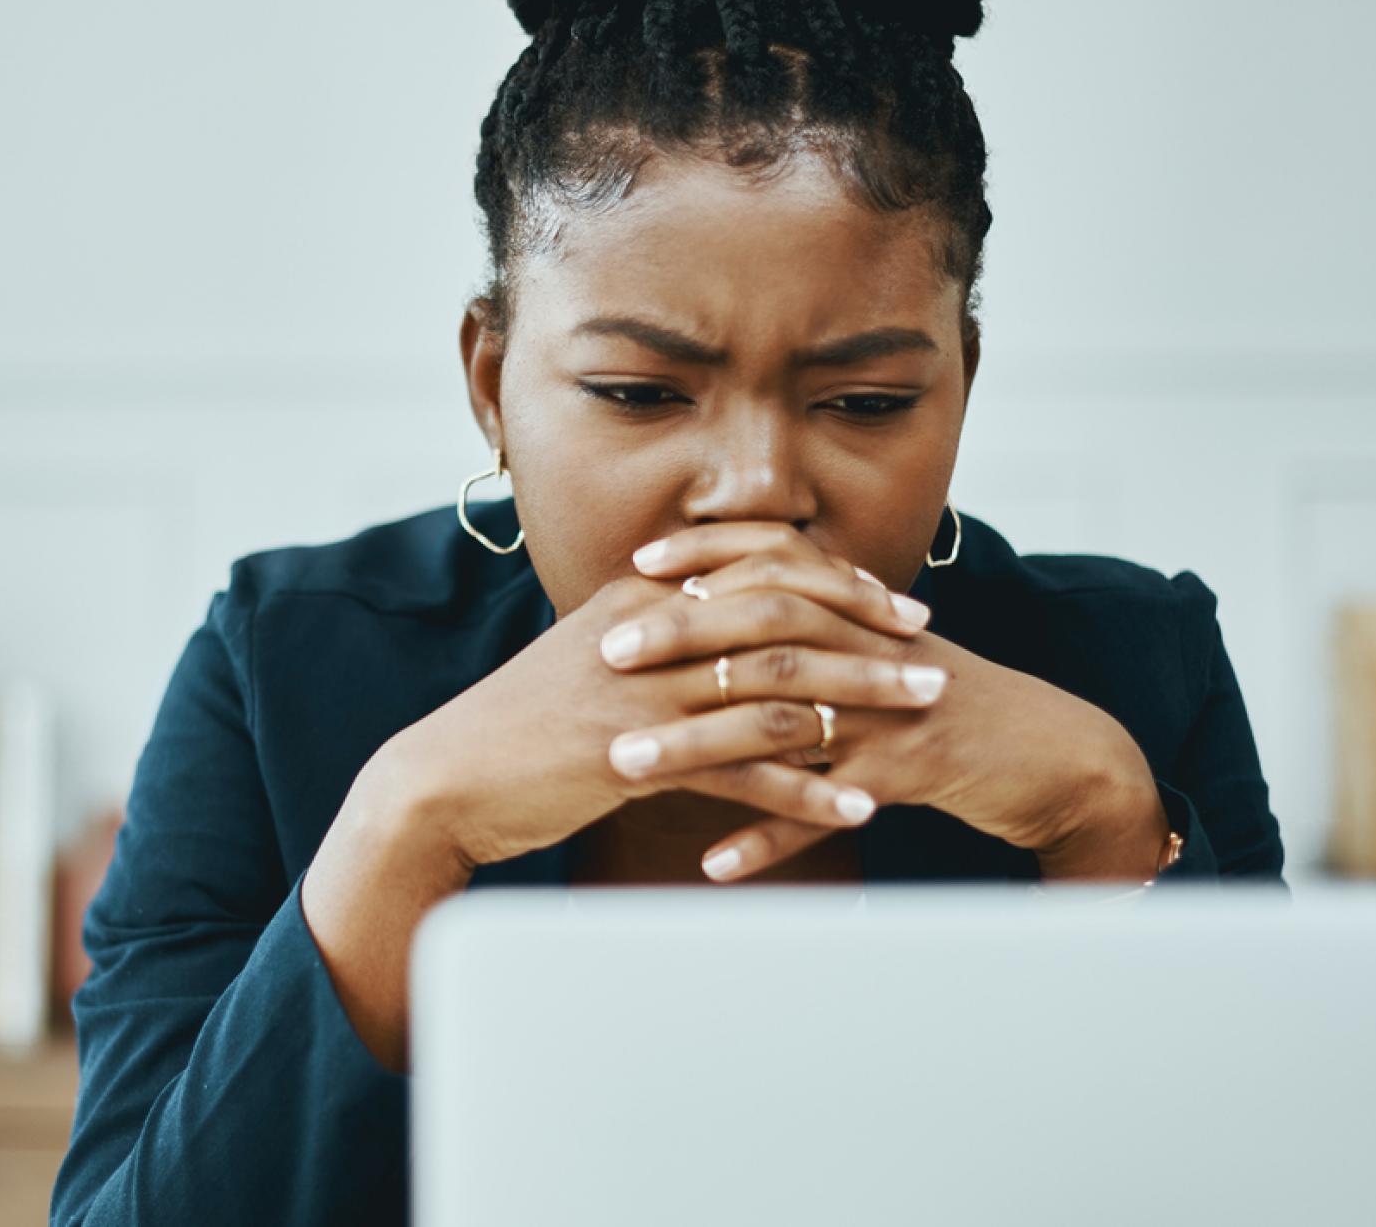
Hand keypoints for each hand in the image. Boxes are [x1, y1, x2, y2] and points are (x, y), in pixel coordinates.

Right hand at [373, 537, 938, 872]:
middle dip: (867, 634)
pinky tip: (857, 806)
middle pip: (784, 617)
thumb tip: (716, 634)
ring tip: (922, 718)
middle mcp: (650, 633)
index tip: (891, 602)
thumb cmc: (517, 730)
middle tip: (929, 654)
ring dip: (861, 703)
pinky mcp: (638, 758)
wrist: (446, 783)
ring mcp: (644, 695)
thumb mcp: (587, 663)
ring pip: (779, 686)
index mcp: (640, 600)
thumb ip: (653, 640)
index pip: (756, 569)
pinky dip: (808, 788)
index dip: (833, 582)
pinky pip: (745, 770)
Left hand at [614, 522, 1170, 881]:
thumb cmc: (942, 703)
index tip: (635, 567)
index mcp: (859, 614)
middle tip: (608, 655)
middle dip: (681, 638)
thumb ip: (813, 627)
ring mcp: (890, 713)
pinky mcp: (908, 777)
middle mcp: (870, 650)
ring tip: (626, 766)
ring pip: (783, 720)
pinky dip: (769, 836)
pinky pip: (826, 810)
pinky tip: (715, 862)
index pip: (774, 563)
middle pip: (766, 628)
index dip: (706, 559)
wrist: (1048, 752)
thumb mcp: (879, 651)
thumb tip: (720, 609)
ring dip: (699, 745)